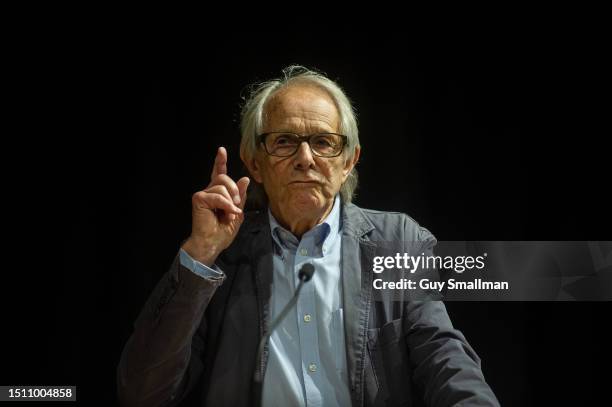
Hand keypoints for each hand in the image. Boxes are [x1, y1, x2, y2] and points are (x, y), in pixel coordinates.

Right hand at [181, 147, 249, 265]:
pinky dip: (225, 204)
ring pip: (222, 186)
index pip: (219, 174)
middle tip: (237, 205)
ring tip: (230, 214)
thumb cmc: (223, 231)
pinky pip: (217, 195)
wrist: (213, 243)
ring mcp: (203, 194)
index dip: (220, 161)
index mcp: (218, 193)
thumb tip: (245, 179)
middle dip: (234, 189)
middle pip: (223, 177)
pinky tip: (228, 214)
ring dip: (230, 201)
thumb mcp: (237, 212)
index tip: (221, 150)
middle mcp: (209, 191)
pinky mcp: (199, 198)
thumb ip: (240, 196)